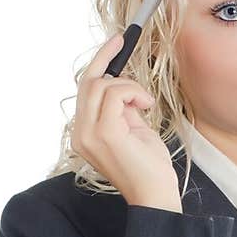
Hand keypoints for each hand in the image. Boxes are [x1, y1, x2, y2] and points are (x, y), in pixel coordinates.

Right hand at [71, 33, 180, 207]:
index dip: (99, 62)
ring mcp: (89, 134)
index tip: (115, 42)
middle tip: (125, 41)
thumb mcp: (134, 130)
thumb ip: (123, 110)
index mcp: (84, 134)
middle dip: (108, 60)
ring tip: (145, 103)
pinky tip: (146, 105)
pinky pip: (115, 93)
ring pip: (100, 85)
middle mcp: (80, 134)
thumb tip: (124, 89)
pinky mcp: (104, 133)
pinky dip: (133, 92)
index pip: (85, 90)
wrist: (157, 196)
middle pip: (88, 82)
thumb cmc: (149, 168)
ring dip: (128, 86)